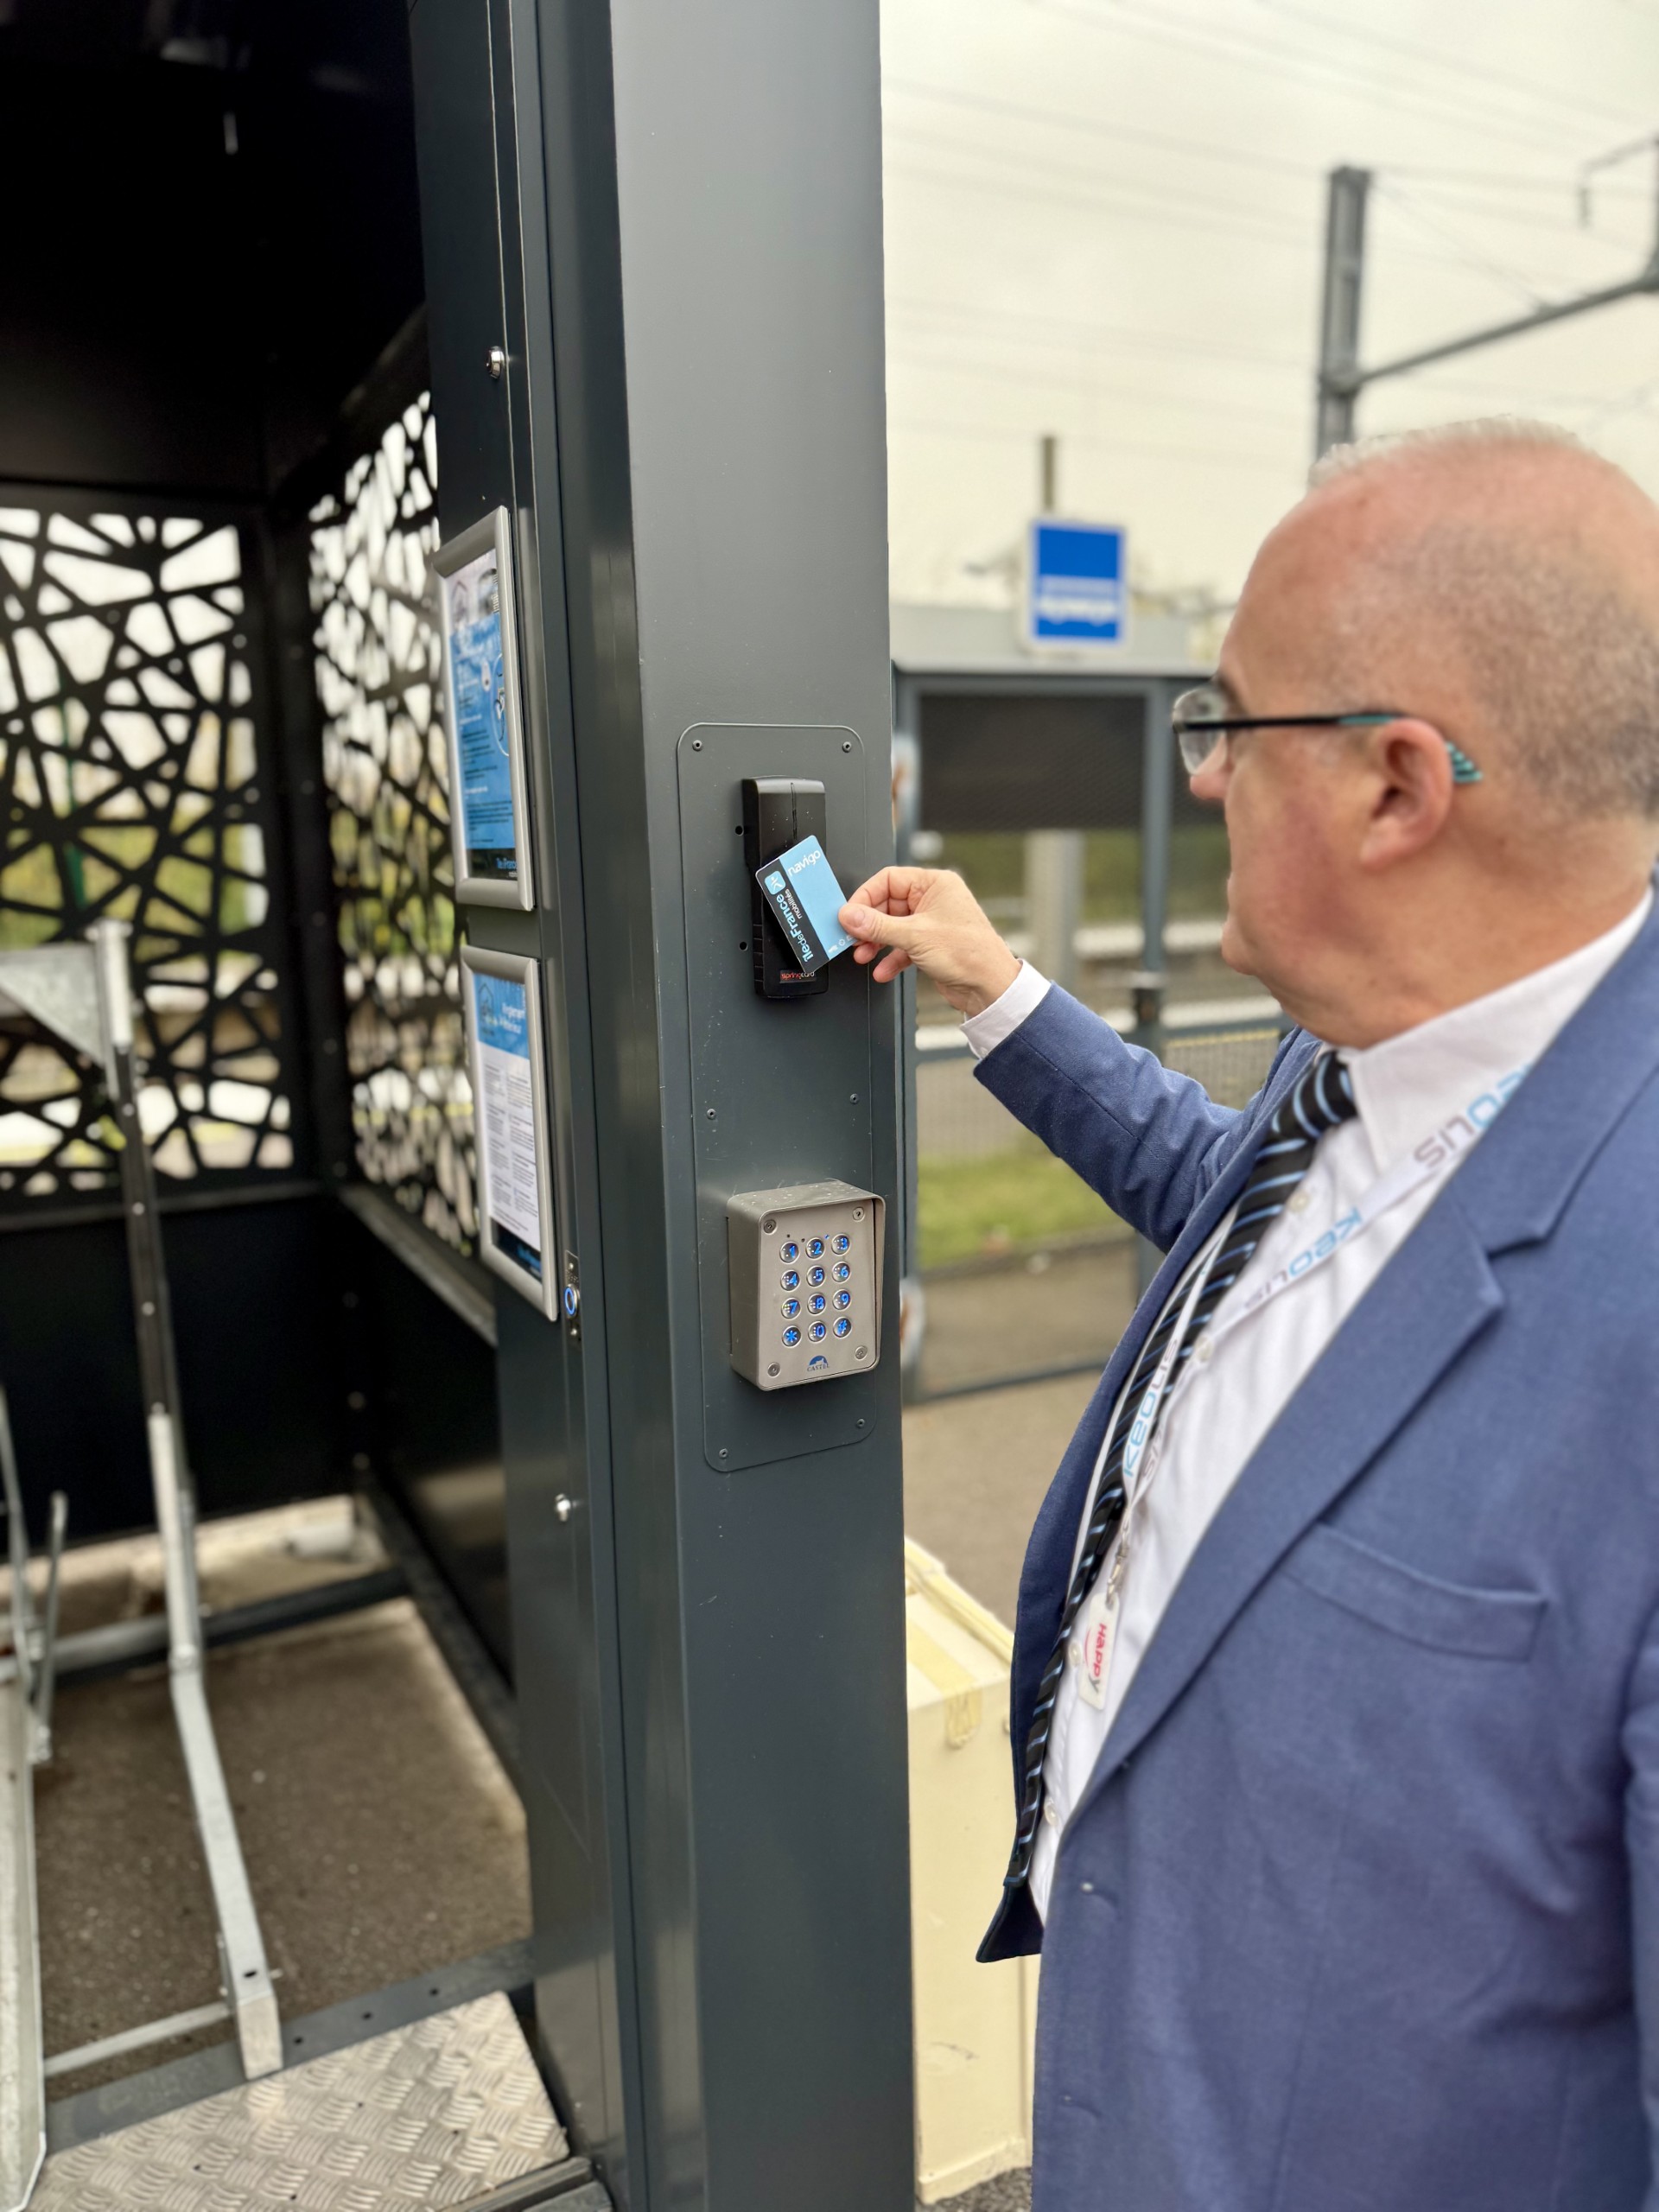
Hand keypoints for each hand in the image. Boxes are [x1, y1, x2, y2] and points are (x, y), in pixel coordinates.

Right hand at [838, 866, 1021, 1015]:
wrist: (990, 987)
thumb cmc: (970, 954)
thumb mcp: (915, 936)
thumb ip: (877, 925)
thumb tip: (850, 915)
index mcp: (935, 884)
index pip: (889, 879)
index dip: (865, 896)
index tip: (849, 914)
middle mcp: (934, 900)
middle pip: (888, 904)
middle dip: (869, 924)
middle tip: (852, 937)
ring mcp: (931, 923)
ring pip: (892, 927)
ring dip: (876, 942)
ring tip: (863, 954)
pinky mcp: (930, 945)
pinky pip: (902, 946)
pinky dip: (890, 957)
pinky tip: (882, 970)